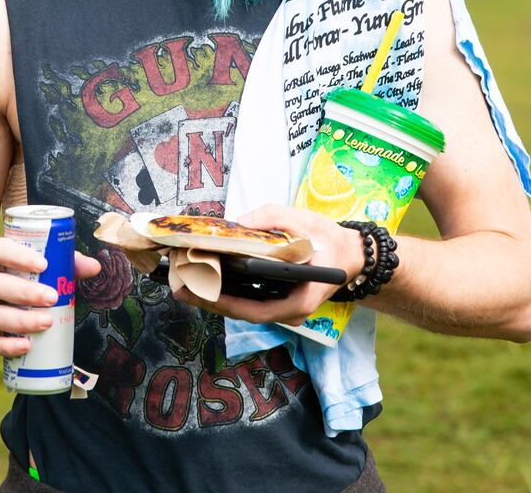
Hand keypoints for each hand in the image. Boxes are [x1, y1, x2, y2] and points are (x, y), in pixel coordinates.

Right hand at [0, 237, 101, 356]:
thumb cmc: (10, 274)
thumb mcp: (29, 263)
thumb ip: (61, 260)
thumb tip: (94, 267)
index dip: (17, 256)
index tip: (44, 264)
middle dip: (23, 292)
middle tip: (52, 298)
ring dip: (18, 321)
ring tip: (45, 323)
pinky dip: (3, 346)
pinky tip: (25, 346)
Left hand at [170, 205, 365, 325]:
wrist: (351, 254)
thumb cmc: (329, 239)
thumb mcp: (304, 219)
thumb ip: (272, 217)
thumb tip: (240, 221)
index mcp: (300, 300)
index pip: (256, 310)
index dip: (226, 303)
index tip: (200, 291)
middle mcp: (289, 311)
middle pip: (243, 312)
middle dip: (209, 301)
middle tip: (178, 286)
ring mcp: (283, 308)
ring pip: (243, 308)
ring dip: (213, 297)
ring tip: (184, 282)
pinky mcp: (277, 300)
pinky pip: (248, 300)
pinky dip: (226, 291)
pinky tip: (206, 277)